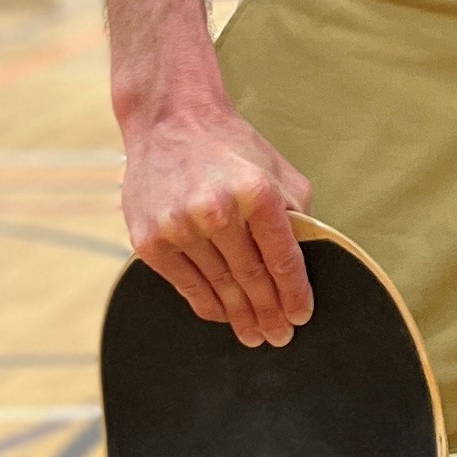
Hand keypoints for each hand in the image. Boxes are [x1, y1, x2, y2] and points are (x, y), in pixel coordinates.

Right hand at [121, 99, 314, 345]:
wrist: (169, 120)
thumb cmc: (230, 145)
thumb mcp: (276, 169)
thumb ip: (295, 212)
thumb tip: (306, 258)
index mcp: (256, 192)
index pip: (282, 258)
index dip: (294, 293)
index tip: (301, 315)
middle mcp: (216, 211)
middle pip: (251, 279)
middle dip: (269, 313)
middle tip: (280, 336)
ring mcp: (179, 227)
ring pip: (219, 287)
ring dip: (240, 317)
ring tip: (254, 335)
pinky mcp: (149, 239)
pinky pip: (185, 285)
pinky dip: (208, 305)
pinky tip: (223, 316)